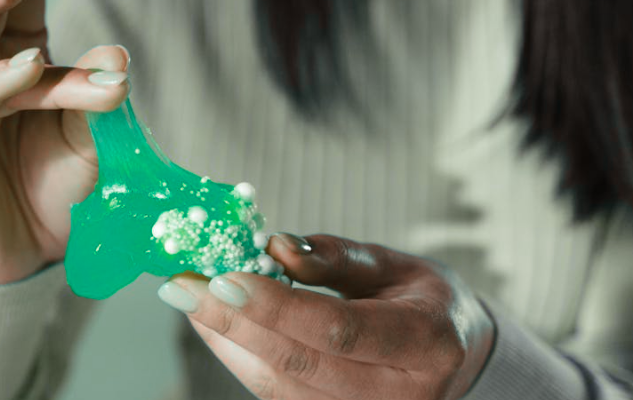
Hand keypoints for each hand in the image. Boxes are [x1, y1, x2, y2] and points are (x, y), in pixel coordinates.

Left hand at [158, 233, 495, 399]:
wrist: (452, 355)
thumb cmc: (420, 300)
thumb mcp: (392, 264)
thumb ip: (333, 257)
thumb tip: (273, 247)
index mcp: (426, 342)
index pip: (338, 329)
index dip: (276, 306)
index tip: (223, 276)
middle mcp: (402, 394)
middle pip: (299, 363)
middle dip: (231, 322)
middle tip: (180, 285)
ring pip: (279, 385)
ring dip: (225, 340)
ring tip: (189, 297)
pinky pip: (277, 394)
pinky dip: (239, 357)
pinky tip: (215, 323)